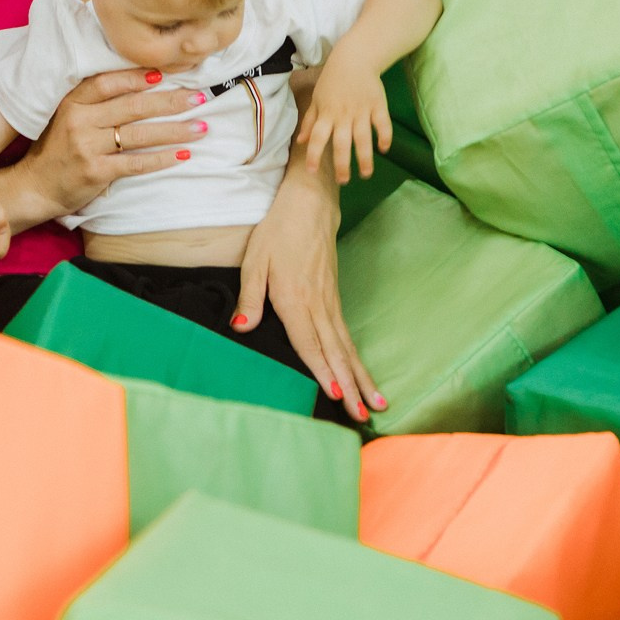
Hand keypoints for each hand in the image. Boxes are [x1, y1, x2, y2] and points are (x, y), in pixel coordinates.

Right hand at [7, 69, 204, 222]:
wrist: (35, 186)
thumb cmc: (58, 148)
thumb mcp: (67, 116)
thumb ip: (96, 101)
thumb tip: (143, 84)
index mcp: (73, 102)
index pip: (108, 82)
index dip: (137, 76)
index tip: (166, 73)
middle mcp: (79, 121)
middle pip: (132, 107)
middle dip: (170, 102)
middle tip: (199, 98)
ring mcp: (87, 147)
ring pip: (139, 135)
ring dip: (175, 131)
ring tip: (201, 128)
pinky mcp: (96, 172)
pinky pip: (136, 163)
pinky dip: (162, 159)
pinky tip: (183, 155)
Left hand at [233, 158, 384, 424]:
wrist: (309, 204)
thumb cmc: (277, 231)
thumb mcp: (255, 260)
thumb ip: (250, 297)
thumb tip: (241, 327)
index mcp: (295, 298)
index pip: (309, 342)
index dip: (322, 370)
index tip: (336, 396)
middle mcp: (317, 304)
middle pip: (336, 351)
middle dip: (351, 386)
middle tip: (364, 415)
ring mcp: (330, 302)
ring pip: (347, 346)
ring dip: (361, 377)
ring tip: (377, 403)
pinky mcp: (334, 298)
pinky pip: (347, 334)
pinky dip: (356, 358)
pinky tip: (362, 375)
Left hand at [294, 60, 391, 184]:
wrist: (354, 59)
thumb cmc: (332, 81)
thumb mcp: (317, 99)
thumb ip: (309, 122)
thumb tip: (300, 142)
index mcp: (326, 114)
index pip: (316, 138)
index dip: (313, 155)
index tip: (311, 172)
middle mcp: (343, 116)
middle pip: (341, 144)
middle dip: (342, 164)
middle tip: (343, 181)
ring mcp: (362, 111)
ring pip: (363, 139)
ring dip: (365, 158)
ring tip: (366, 174)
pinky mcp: (378, 106)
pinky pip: (383, 124)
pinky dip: (384, 137)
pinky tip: (384, 149)